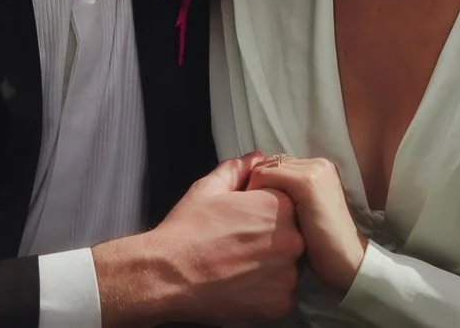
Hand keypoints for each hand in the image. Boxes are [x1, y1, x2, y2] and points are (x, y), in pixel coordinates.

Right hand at [94, 152, 303, 326]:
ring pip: (289, 267)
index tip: (243, 223)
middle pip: (292, 237)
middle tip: (239, 246)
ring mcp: (288, 274)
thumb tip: (256, 157)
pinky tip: (241, 285)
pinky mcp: (280, 303)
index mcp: (279, 206)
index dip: (263, 214)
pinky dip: (267, 292)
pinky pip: (282, 295)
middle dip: (271, 240)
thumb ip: (238, 170)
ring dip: (271, 267)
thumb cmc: (187, 229)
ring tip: (239, 267)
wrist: (167, 274)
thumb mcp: (209, 188)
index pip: (287, 206)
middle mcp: (292, 238)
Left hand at [245, 155, 367, 293]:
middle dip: (254, 184)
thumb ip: (289, 194)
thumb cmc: (324, 245)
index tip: (250, 206)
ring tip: (250, 215)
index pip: (276, 163)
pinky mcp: (306, 182)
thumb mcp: (306, 212)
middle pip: (268, 163)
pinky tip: (254, 215)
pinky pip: (265, 176)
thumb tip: (257, 189)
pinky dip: (254, 193)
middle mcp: (318, 163)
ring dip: (252, 189)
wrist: (349, 262)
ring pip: (264, 168)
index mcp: (320, 168)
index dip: (260, 184)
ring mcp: (314, 171)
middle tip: (246, 211)